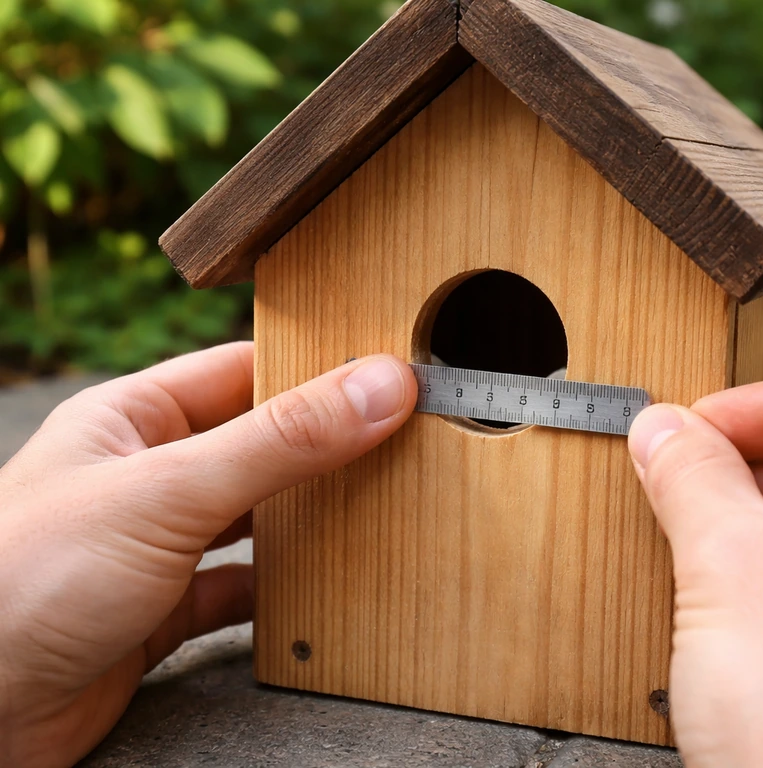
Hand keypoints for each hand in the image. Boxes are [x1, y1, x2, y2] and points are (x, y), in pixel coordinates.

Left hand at [0, 343, 416, 767]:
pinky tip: (320, 589)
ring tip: (375, 509)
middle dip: (323, 447)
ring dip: (307, 520)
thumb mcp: (168, 492)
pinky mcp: (161, 614)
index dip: (315, 368)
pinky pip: (240, 591)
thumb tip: (377, 387)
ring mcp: (155, 547)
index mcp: (133, 418)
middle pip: (257, 445)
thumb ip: (279, 441)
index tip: (388, 372)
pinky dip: (281, 591)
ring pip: (254, 519)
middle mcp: (147, 477)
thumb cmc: (23, 579)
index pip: (243, 371)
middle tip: (401, 442)